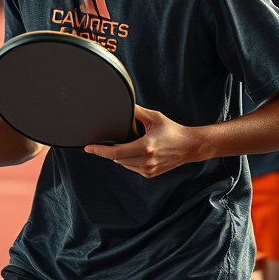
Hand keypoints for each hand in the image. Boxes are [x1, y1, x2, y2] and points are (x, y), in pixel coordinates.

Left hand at [85, 106, 199, 177]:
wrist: (189, 146)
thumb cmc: (172, 131)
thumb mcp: (154, 117)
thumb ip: (137, 112)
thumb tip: (123, 105)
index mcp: (145, 147)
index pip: (116, 152)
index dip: (100, 151)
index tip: (89, 148)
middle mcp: (146, 161)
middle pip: (117, 158)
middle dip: (110, 150)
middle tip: (108, 140)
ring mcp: (148, 170)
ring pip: (123, 164)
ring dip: (119, 155)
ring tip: (128, 144)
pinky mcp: (150, 174)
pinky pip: (131, 168)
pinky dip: (128, 160)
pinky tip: (135, 151)